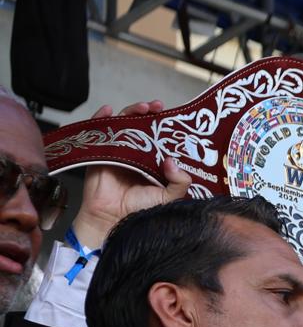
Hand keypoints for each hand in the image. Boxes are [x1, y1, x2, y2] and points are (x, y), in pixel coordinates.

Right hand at [72, 101, 190, 247]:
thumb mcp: (169, 196)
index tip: (173, 116)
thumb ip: (180, 182)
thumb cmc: (139, 210)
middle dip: (148, 112)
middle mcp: (135, 153)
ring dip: (130, 112)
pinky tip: (108, 110)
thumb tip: (173, 160)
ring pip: (122, 125)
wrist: (112, 219)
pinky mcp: (99, 152)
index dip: (164, 125)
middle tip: (156, 106)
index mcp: (152, 161)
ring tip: (141, 108)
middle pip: (140, 125)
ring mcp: (116, 150)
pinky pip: (98, 132)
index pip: (158, 137)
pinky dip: (101, 118)